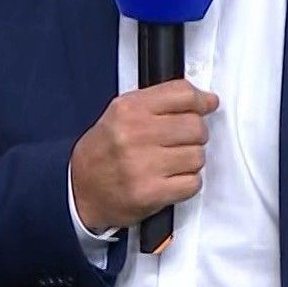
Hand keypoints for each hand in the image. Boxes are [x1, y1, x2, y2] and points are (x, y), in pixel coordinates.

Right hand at [70, 80, 218, 231]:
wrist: (80, 190)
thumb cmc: (104, 151)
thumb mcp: (121, 114)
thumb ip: (160, 102)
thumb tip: (207, 100)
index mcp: (127, 109)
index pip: (182, 94)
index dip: (200, 101)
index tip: (205, 106)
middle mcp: (134, 134)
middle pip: (195, 126)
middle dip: (195, 135)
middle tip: (180, 141)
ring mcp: (142, 165)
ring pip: (198, 156)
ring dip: (190, 161)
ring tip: (170, 163)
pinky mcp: (150, 193)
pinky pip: (193, 183)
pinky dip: (187, 183)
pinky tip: (169, 180)